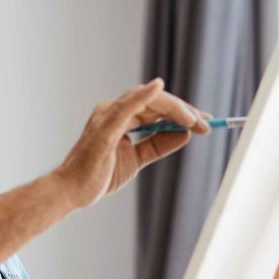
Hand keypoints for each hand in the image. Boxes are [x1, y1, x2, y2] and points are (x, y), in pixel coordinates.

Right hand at [53, 78, 210, 208]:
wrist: (73, 192)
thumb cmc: (97, 175)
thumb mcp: (136, 159)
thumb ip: (158, 145)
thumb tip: (184, 134)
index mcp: (119, 117)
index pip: (156, 107)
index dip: (181, 112)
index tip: (202, 121)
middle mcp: (113, 111)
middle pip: (155, 101)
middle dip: (184, 110)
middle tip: (206, 123)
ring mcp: (108, 116)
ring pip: (147, 101)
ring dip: (174, 107)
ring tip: (195, 119)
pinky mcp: (104, 128)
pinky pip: (126, 107)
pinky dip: (143, 95)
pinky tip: (159, 87)